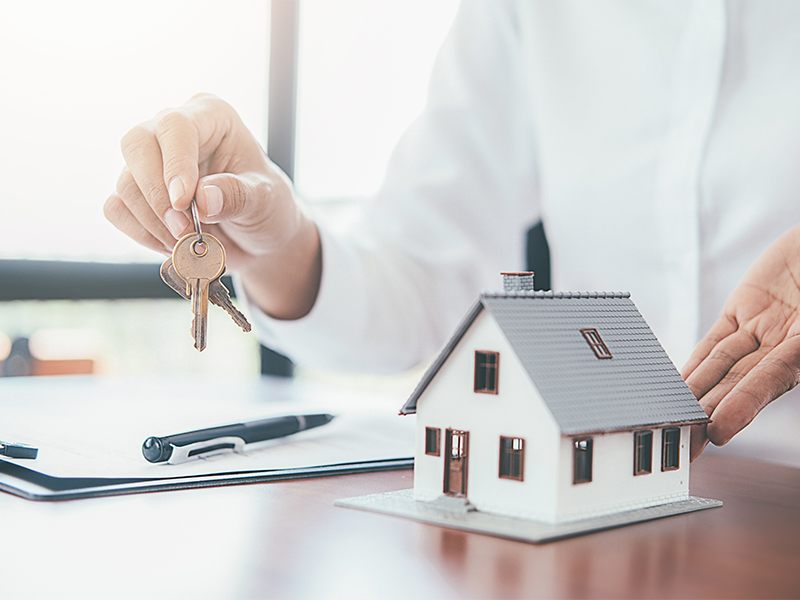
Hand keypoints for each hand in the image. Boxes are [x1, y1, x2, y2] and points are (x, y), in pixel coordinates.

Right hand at [104, 93, 320, 318]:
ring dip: (153, 222)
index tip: (183, 203)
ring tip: (189, 244)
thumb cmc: (267, 208)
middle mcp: (173, 131)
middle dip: (156, 195)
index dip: (174, 163)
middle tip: (184, 231)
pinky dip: (140, 233)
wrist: (257, 239)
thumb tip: (202, 199)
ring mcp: (150, 161)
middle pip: (136, 145)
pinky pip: (116, 208)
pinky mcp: (136, 192)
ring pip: (125, 182)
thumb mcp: (266, 201)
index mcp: (211, 117)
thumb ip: (238, 196)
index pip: (176, 126)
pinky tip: (172, 245)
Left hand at [682, 224, 799, 459]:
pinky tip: (678, 384)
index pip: (769, 383)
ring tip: (671, 418)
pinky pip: (715, 341)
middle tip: (680, 443)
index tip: (718, 431)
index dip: (743, 407)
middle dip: (709, 415)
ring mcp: (762, 329)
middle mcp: (784, 348)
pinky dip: (696, 362)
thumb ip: (799, 350)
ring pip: (722, 366)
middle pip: (739, 386)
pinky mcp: (743, 309)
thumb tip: (782, 362)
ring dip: (695, 392)